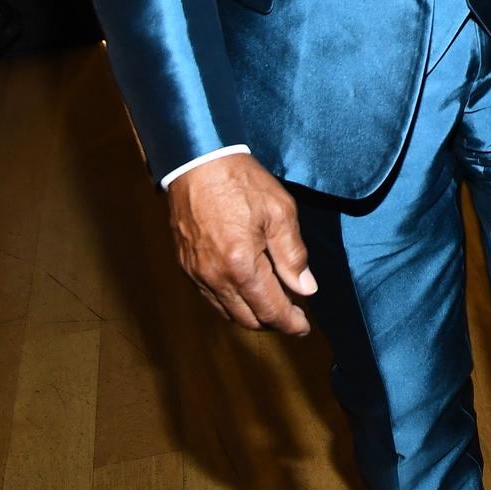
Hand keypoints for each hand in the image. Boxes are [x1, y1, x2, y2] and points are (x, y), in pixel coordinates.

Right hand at [167, 150, 317, 333]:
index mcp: (241, 265)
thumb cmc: (240, 181)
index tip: (303, 327)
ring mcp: (196, 273)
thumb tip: (305, 288)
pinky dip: (230, 302)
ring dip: (251, 314)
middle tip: (292, 315)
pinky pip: (209, 297)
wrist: (196, 161)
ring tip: (271, 304)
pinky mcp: (185, 265)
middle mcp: (215, 277)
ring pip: (226, 312)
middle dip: (272, 322)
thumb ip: (293, 255)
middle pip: (247, 318)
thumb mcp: (280, 211)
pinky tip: (245, 290)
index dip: (290, 323)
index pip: (270, 310)